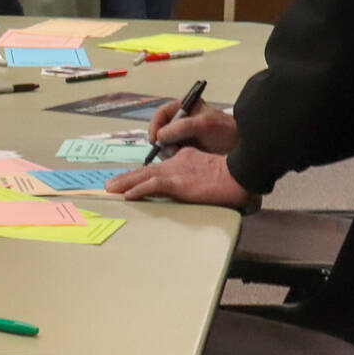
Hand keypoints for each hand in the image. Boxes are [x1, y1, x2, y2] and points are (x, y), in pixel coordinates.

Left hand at [105, 147, 255, 208]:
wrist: (242, 174)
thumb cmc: (232, 176)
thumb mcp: (210, 172)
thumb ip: (198, 177)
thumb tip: (196, 187)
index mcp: (185, 159)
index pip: (159, 168)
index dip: (143, 175)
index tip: (131, 182)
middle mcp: (177, 163)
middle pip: (146, 171)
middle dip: (128, 178)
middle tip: (111, 185)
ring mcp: (177, 173)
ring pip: (144, 176)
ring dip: (126, 183)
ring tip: (111, 189)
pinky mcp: (179, 183)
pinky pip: (153, 186)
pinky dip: (139, 189)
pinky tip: (128, 195)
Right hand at [144, 99, 239, 155]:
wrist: (241, 146)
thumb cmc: (226, 130)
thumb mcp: (203, 125)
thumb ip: (180, 127)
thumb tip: (160, 136)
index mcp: (183, 107)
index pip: (160, 114)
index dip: (155, 126)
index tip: (155, 139)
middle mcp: (180, 119)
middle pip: (159, 129)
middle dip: (162, 141)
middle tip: (169, 149)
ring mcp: (182, 133)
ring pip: (163, 142)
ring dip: (168, 149)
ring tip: (179, 153)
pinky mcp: (184, 146)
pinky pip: (170, 151)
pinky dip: (173, 156)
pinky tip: (183, 157)